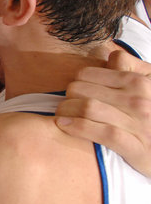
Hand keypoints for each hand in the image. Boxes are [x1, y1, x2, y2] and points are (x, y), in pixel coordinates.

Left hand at [56, 49, 150, 176]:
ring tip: (61, 116)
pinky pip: (101, 132)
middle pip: (82, 90)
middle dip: (67, 97)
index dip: (75, 82)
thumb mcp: (148, 84)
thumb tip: (110, 56)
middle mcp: (138, 100)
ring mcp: (139, 123)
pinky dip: (77, 127)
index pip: (87, 74)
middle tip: (65, 106)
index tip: (74, 93)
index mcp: (136, 82)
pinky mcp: (137, 147)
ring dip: (66, 111)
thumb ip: (129, 67)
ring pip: (87, 108)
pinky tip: (65, 126)